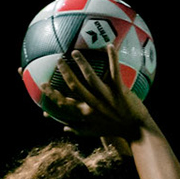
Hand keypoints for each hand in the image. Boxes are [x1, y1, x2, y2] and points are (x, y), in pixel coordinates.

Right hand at [38, 45, 154, 144]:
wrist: (137, 132)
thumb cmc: (115, 131)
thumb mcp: (94, 132)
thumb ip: (78, 129)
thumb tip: (63, 127)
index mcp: (86, 113)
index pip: (64, 103)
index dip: (51, 93)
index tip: (43, 84)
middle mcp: (94, 104)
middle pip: (74, 85)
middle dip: (65, 72)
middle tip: (58, 60)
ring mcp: (106, 96)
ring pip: (90, 77)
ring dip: (82, 63)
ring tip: (75, 52)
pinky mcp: (119, 90)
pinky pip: (114, 71)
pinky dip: (112, 58)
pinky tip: (109, 46)